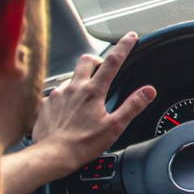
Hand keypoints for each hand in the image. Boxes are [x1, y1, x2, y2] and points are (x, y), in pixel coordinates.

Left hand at [27, 32, 156, 180]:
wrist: (51, 156)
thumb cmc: (82, 145)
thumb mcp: (114, 126)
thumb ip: (132, 106)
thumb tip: (148, 91)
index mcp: (93, 91)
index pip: (112, 61)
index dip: (124, 47)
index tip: (130, 37)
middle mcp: (74, 88)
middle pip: (86, 60)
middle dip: (97, 58)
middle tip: (103, 67)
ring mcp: (57, 95)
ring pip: (71, 77)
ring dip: (80, 80)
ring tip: (85, 95)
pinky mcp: (45, 104)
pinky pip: (56, 93)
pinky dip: (64, 97)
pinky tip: (67, 110)